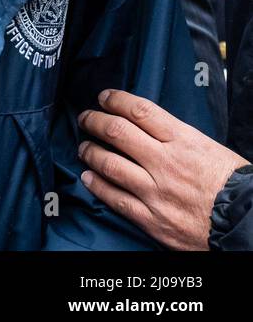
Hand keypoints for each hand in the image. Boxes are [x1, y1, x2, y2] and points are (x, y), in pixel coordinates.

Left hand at [78, 89, 248, 250]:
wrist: (247, 224)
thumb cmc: (234, 185)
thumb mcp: (210, 148)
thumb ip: (179, 137)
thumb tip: (152, 126)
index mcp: (184, 141)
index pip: (140, 111)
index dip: (116, 100)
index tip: (104, 97)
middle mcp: (165, 163)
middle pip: (117, 132)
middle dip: (95, 122)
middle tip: (86, 118)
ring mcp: (155, 191)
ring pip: (109, 164)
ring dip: (90, 152)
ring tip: (84, 148)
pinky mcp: (151, 218)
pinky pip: (115, 198)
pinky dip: (97, 185)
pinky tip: (89, 177)